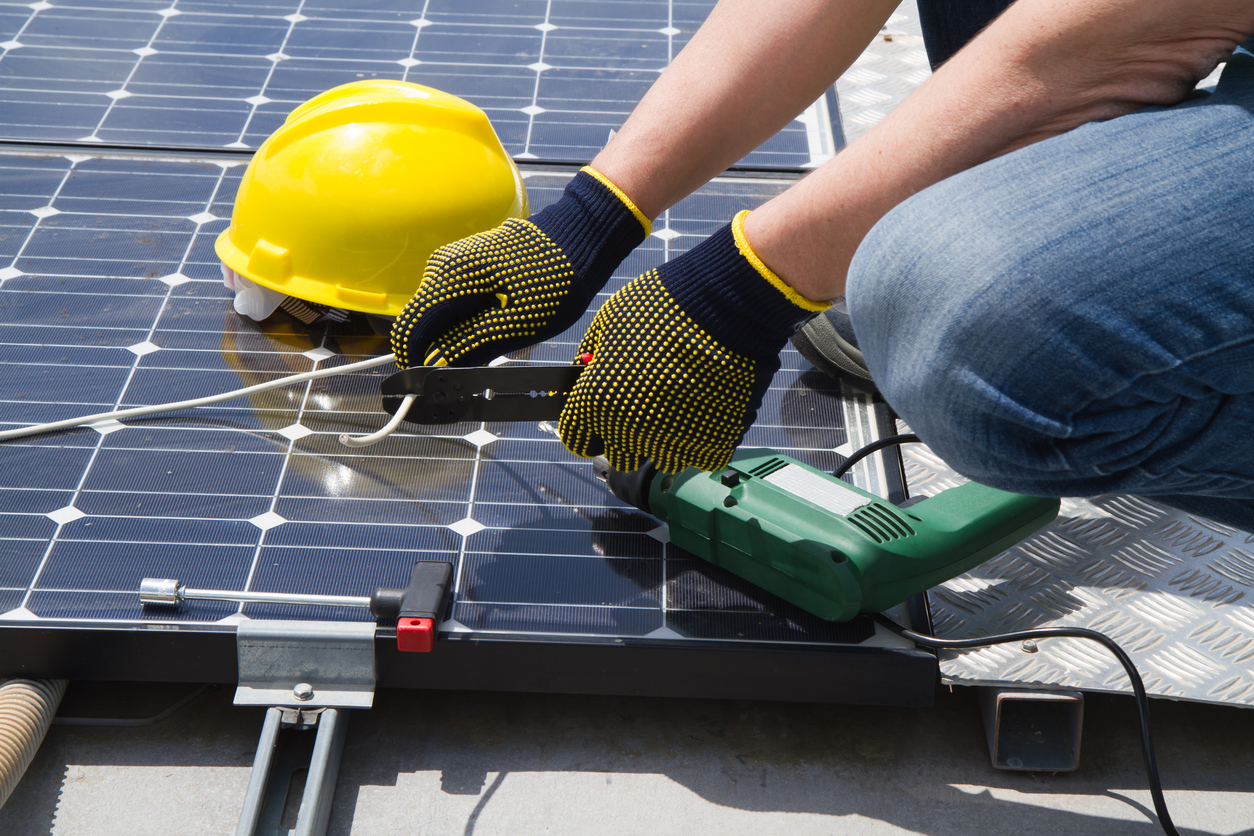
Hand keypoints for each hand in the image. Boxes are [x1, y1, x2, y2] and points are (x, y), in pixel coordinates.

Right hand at [390, 167, 649, 367]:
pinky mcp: (467, 267)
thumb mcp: (519, 325)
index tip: (434, 386)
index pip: (408, 330)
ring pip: (439, 316)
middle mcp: (441, 266)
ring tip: (499, 341)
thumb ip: (472, 347)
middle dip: (442, 352)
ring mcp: (453, 264)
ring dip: (459, 338)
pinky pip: (455, 303)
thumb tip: (437, 369)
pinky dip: (470, 322)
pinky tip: (500, 324)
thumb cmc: (556, 279)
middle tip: (480, 367)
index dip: (415, 364)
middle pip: (422, 324)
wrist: (580, 236)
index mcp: (449, 278)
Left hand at [558, 211, 828, 472]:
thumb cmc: (662, 307)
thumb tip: (582, 371)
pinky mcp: (712, 444)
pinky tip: (706, 410)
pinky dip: (703, 441)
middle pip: (619, 456)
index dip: (585, 426)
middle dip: (626, 436)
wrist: (725, 307)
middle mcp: (630, 429)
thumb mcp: (609, 320)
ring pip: (663, 460)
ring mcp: (673, 441)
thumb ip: (590, 354)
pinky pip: (701, 458)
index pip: (576, 439)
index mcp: (596, 402)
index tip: (599, 413)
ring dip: (667, 439)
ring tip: (681, 403)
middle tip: (645, 404)